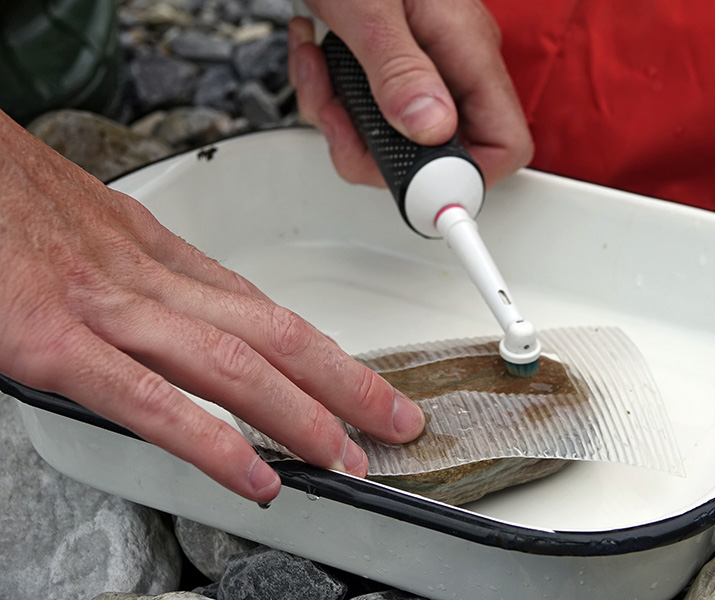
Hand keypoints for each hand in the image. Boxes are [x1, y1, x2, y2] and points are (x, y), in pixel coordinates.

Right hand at [0, 111, 423, 502]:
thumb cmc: (8, 199)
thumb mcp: (95, 233)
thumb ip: (146, 277)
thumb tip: (188, 319)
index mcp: (159, 256)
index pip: (265, 309)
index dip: (325, 352)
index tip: (362, 381)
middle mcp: (151, 279)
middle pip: (275, 335)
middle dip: (346, 383)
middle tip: (394, 421)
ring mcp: (108, 309)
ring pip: (234, 365)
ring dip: (304, 414)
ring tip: (351, 455)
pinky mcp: (56, 341)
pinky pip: (150, 399)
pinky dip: (210, 441)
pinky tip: (253, 475)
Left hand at [289, 0, 533, 188]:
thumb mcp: (368, 8)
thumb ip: (398, 70)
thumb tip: (430, 131)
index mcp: (466, 53)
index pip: (503, 146)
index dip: (464, 183)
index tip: (423, 200)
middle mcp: (454, 65)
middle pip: (438, 154)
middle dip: (372, 152)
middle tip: (340, 125)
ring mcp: (426, 66)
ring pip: (396, 137)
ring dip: (341, 121)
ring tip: (318, 74)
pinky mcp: (396, 65)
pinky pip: (372, 110)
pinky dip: (331, 96)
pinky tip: (315, 55)